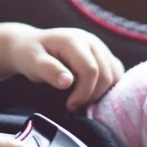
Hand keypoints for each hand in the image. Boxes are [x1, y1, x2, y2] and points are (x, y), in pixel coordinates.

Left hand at [3, 24, 123, 110]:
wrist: (30, 45)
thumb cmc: (29, 54)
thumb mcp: (32, 62)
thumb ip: (48, 70)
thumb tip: (67, 82)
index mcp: (74, 40)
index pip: (90, 70)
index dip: (83, 92)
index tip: (70, 106)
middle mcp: (91, 41)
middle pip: (106, 75)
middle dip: (93, 95)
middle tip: (75, 105)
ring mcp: (100, 47)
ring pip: (115, 75)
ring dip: (102, 92)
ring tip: (82, 99)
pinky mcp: (104, 54)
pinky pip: (116, 73)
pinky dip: (108, 87)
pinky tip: (91, 93)